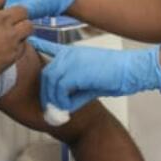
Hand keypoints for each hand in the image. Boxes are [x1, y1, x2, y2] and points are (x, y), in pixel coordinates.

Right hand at [0, 0, 32, 106]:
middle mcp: (1, 20)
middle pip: (21, 10)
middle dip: (15, 13)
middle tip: (5, 21)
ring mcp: (10, 38)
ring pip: (28, 26)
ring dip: (22, 28)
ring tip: (12, 33)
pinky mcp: (13, 55)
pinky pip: (26, 45)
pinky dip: (21, 45)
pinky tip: (11, 48)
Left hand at [30, 39, 160, 112]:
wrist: (133, 70)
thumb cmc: (115, 76)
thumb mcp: (89, 78)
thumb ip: (72, 87)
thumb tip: (59, 104)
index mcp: (70, 53)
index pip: (46, 48)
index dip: (35, 48)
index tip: (27, 48)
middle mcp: (68, 54)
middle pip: (45, 74)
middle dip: (46, 95)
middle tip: (52, 111)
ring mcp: (71, 60)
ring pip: (50, 82)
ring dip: (54, 100)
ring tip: (61, 112)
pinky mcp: (76, 70)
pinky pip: (60, 89)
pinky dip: (63, 102)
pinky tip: (70, 109)